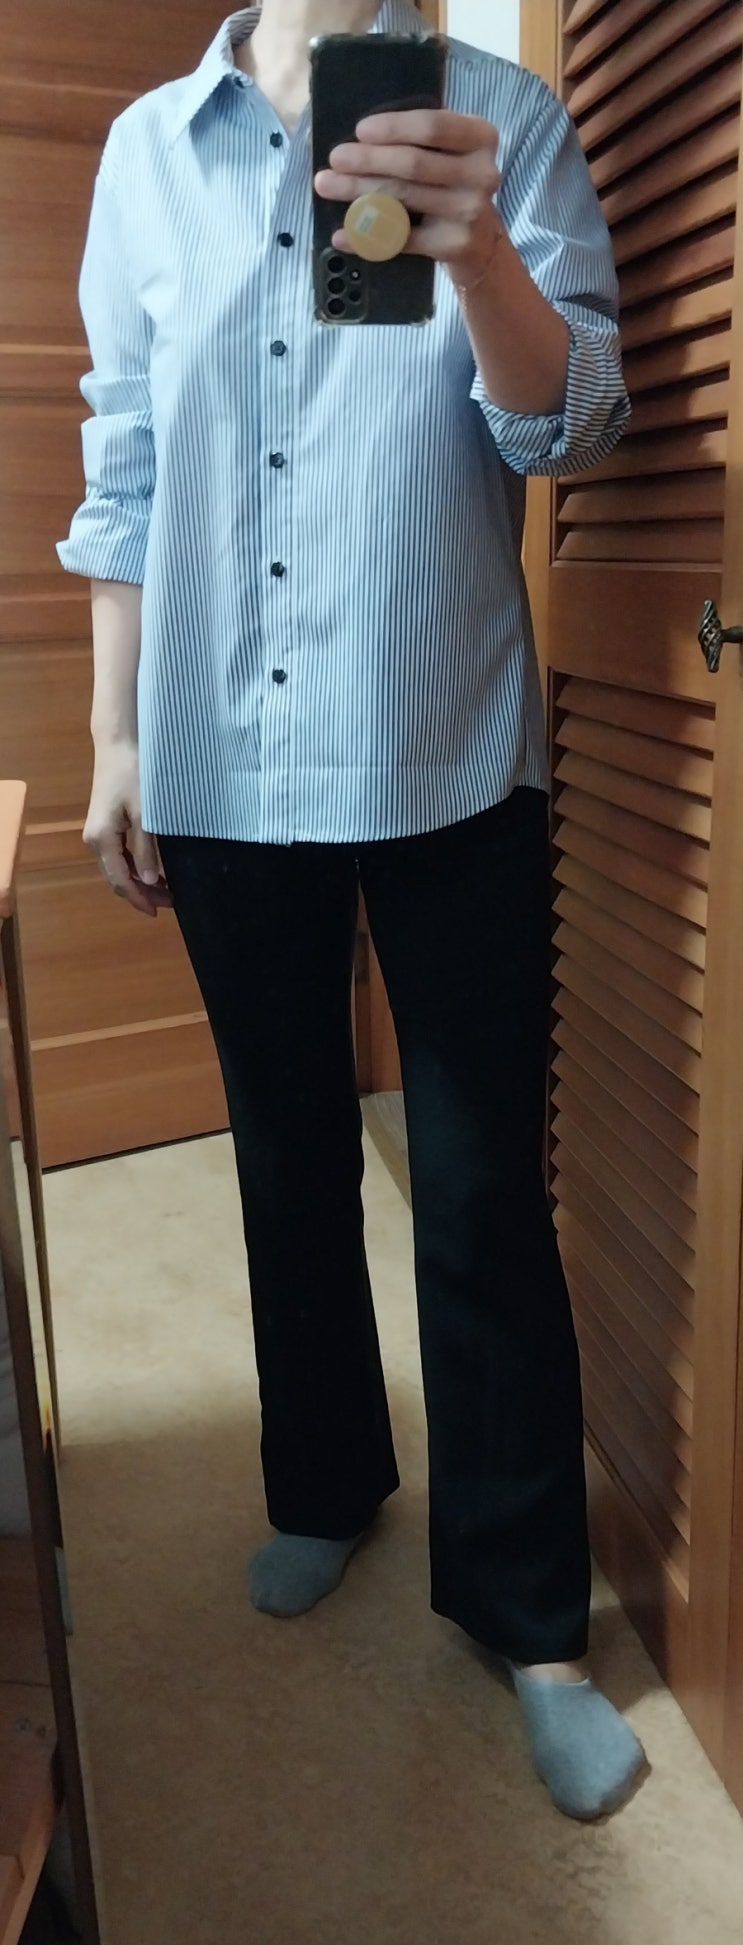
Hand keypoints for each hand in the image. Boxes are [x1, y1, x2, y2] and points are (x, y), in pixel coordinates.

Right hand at [84, 738, 172, 918]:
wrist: (118, 744)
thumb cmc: (134, 774)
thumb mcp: (145, 814)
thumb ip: (145, 849)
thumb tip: (148, 880)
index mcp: (102, 840)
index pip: (120, 881)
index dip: (140, 899)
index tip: (161, 910)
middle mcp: (95, 840)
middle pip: (117, 878)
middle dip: (142, 893)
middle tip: (170, 901)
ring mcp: (98, 832)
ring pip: (117, 868)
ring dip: (139, 881)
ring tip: (164, 889)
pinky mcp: (105, 824)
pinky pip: (118, 855)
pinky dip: (134, 866)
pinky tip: (152, 869)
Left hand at [314, 109, 501, 282]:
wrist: (480, 239)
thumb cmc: (451, 181)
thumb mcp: (449, 149)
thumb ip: (418, 138)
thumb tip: (357, 139)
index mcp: (480, 137)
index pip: (433, 127)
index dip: (394, 128)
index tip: (359, 131)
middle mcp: (482, 173)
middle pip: (414, 164)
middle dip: (368, 160)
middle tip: (335, 159)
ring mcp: (469, 211)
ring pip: (403, 198)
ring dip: (359, 192)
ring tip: (327, 185)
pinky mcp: (453, 244)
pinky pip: (400, 240)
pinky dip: (367, 237)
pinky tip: (342, 235)